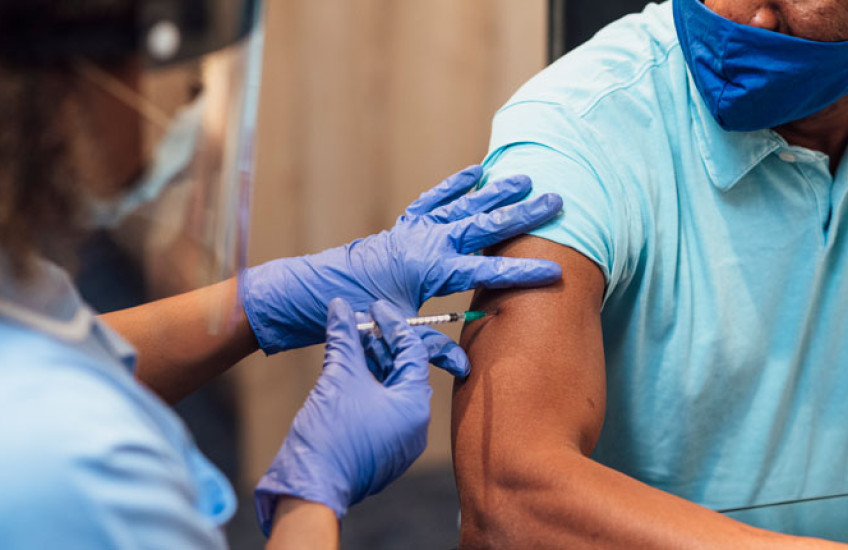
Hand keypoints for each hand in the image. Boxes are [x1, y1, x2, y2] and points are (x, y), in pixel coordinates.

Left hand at [239, 165, 562, 374]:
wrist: (318, 291)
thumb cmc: (358, 313)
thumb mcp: (396, 331)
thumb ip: (431, 348)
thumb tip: (464, 367)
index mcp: (431, 269)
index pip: (487, 271)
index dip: (524, 273)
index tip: (558, 271)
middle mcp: (428, 242)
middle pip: (484, 226)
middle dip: (523, 215)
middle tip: (556, 201)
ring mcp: (416, 230)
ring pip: (463, 206)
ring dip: (495, 193)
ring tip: (524, 180)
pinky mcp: (404, 225)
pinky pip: (433, 200)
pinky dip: (454, 186)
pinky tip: (474, 173)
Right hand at [255, 299, 432, 533]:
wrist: (310, 487)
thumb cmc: (330, 435)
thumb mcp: (339, 376)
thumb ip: (345, 338)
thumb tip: (341, 307)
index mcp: (414, 406)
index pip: (413, 352)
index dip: (393, 324)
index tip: (374, 306)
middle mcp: (414, 424)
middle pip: (403, 370)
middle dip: (381, 342)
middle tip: (360, 319)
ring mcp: (398, 439)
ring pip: (390, 389)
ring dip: (371, 362)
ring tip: (350, 339)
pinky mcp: (381, 448)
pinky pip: (380, 407)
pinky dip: (366, 384)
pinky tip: (346, 367)